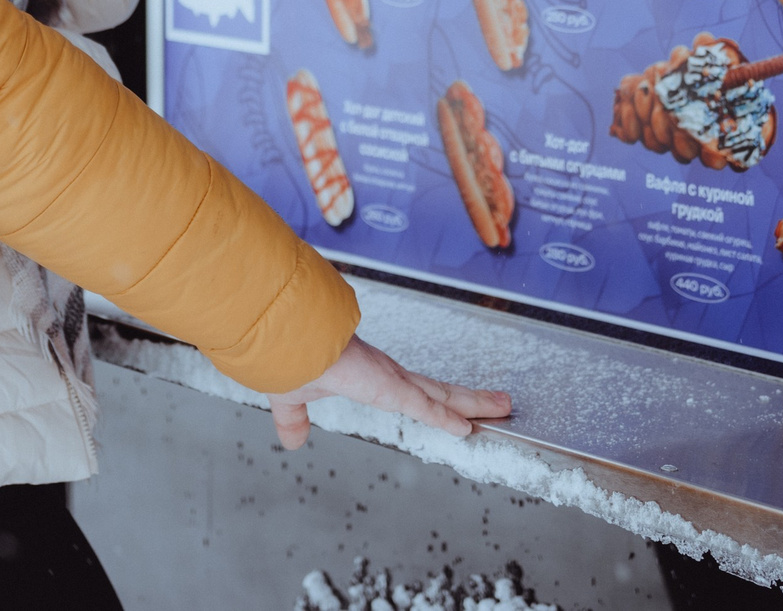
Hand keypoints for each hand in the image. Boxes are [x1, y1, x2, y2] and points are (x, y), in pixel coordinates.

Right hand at [266, 335, 511, 449]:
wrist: (278, 341)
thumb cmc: (285, 358)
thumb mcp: (293, 399)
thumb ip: (296, 419)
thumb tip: (293, 441)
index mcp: (368, 376)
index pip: (414, 391)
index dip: (437, 401)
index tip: (458, 409)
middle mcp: (386, 374)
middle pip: (438, 390)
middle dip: (469, 398)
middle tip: (499, 403)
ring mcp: (389, 377)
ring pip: (441, 393)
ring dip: (474, 402)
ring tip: (504, 406)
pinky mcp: (385, 385)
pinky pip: (422, 405)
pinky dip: (445, 418)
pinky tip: (467, 428)